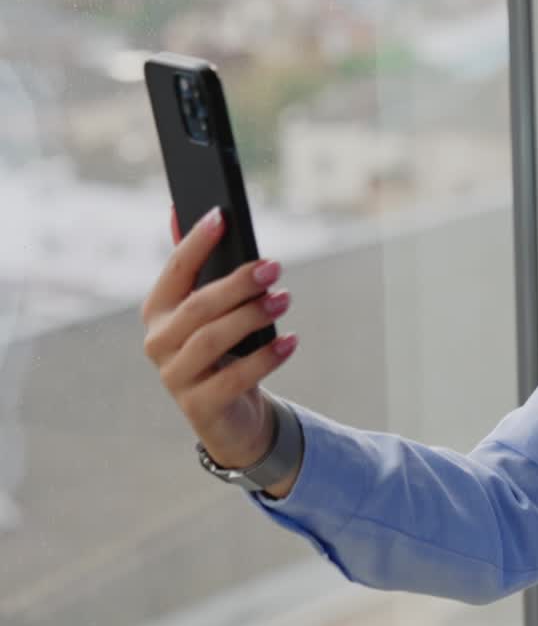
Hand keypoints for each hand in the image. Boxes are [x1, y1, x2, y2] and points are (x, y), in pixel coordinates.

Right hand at [141, 205, 297, 469]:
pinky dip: (265, 358)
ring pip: (212, 340)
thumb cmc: (224, 349)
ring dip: (252, 316)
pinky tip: (291, 341)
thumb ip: (199, 265)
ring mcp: (175, 377)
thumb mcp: (214, 309)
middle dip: (238, 284)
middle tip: (274, 267)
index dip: (196, 242)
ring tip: (284, 300)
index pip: (175, 270)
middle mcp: (158, 342)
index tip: (221, 215)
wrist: (232, 415)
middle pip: (198, 306)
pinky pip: (234, 378)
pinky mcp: (199, 406)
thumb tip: (182, 210)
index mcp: (158, 311)